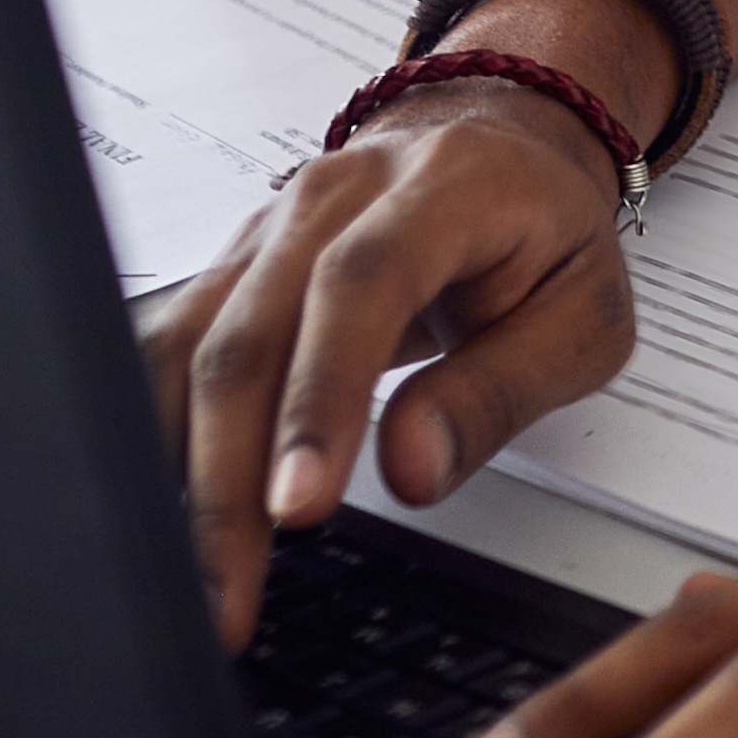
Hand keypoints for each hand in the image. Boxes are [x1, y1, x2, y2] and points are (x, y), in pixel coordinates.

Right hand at [147, 70, 645, 645]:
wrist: (497, 145)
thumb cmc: (543, 233)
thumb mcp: (580, 317)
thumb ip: (500, 392)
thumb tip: (412, 470)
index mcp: (440, 186)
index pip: (359, 285)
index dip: (320, 397)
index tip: (300, 505)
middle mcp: (333, 195)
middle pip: (252, 333)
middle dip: (230, 478)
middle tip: (234, 592)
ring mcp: (268, 227)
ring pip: (190, 348)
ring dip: (182, 474)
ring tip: (202, 580)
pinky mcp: (230, 268)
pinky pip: (168, 351)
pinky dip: (157, 436)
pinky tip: (164, 509)